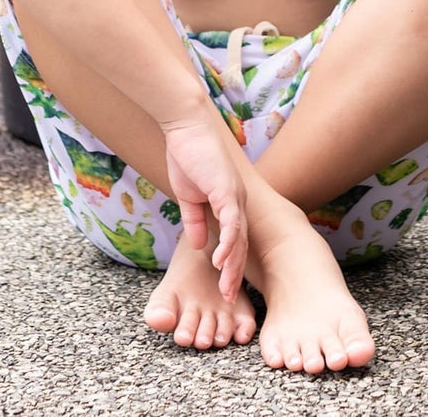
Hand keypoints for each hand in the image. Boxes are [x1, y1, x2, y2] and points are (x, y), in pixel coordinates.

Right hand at [163, 112, 249, 300]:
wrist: (186, 129)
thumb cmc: (187, 157)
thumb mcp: (188, 197)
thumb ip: (194, 220)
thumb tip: (197, 244)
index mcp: (229, 204)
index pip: (234, 241)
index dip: (230, 265)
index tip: (224, 288)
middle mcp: (237, 202)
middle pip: (241, 245)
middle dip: (235, 273)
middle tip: (230, 299)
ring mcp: (234, 196)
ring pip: (239, 238)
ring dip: (233, 265)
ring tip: (228, 289)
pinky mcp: (226, 190)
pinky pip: (231, 222)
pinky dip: (228, 243)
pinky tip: (221, 261)